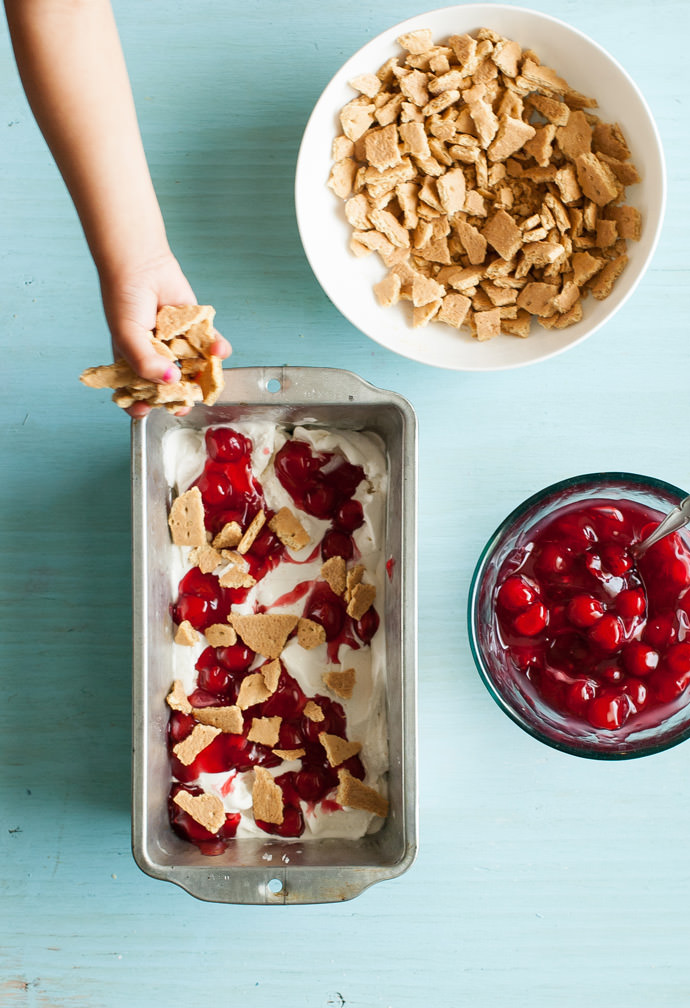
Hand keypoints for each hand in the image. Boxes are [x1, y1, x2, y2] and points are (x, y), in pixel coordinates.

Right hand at [100, 251, 231, 417]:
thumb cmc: (124, 300)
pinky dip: (218, 350)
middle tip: (186, 401)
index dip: (142, 406)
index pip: (137, 393)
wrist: (142, 266)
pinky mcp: (197, 331)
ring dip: (204, 377)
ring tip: (208, 380)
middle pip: (171, 388)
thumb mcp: (127, 337)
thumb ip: (145, 363)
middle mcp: (158, 359)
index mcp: (134, 364)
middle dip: (180, 397)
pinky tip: (219, 351)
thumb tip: (171, 380)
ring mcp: (179, 346)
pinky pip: (211, 347)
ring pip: (195, 370)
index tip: (148, 411)